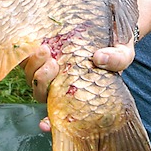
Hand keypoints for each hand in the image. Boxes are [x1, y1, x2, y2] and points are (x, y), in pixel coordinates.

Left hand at [21, 37, 136, 132]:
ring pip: (31, 76)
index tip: (44, 125)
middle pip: (40, 93)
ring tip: (45, 49)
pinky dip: (26, 54)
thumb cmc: (117, 47)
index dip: (49, 122)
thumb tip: (99, 58)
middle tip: (53, 64)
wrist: (110, 26)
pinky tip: (33, 44)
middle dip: (41, 80)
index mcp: (78, 94)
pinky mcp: (43, 50)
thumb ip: (117, 59)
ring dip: (34, 65)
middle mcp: (60, 84)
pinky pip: (26, 57)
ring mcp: (49, 67)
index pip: (60, 114)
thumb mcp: (123, 53)